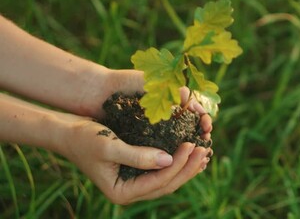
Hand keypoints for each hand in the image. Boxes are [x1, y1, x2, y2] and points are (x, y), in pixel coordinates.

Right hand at [58, 115, 210, 204]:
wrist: (69, 133)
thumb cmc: (84, 138)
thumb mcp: (109, 146)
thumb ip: (138, 156)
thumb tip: (168, 159)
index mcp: (122, 192)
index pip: (158, 181)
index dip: (178, 164)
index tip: (191, 144)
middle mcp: (131, 191)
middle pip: (168, 184)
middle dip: (188, 167)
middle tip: (205, 148)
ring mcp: (136, 182)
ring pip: (169, 179)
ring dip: (187, 166)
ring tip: (204, 150)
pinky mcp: (139, 170)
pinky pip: (164, 170)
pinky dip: (179, 161)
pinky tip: (191, 150)